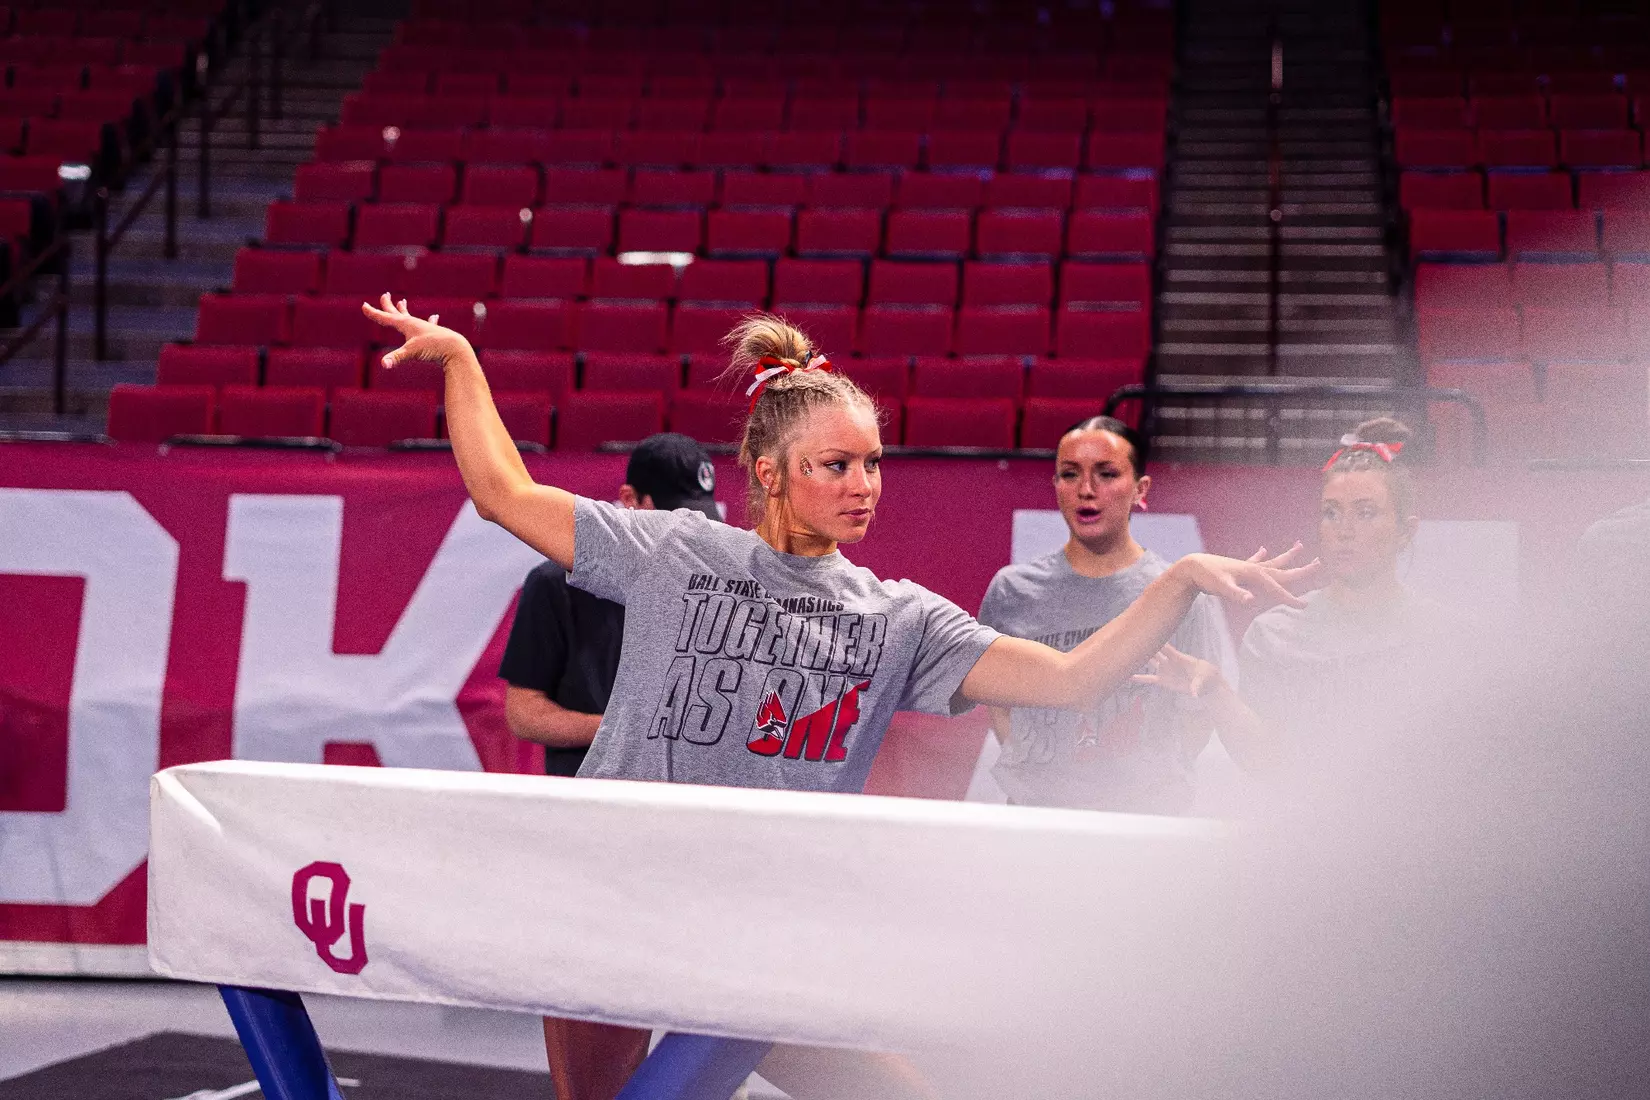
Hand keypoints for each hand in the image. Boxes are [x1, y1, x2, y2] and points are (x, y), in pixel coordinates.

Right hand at [361, 293, 472, 369]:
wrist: (455, 349)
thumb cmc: (433, 348)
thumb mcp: (412, 353)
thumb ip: (396, 358)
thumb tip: (383, 364)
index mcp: (406, 324)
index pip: (385, 318)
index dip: (373, 313)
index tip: (364, 305)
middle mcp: (415, 323)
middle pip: (397, 313)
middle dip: (388, 305)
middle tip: (385, 295)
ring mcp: (425, 328)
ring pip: (411, 317)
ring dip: (404, 310)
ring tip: (402, 302)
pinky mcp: (434, 335)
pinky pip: (430, 324)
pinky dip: (430, 321)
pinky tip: (434, 317)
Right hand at [1133, 643, 1222, 699]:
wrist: (1207, 684)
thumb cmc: (1207, 676)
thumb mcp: (1205, 679)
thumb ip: (1198, 686)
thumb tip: (1195, 694)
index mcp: (1179, 658)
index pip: (1167, 648)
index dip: (1158, 642)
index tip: (1148, 634)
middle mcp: (1169, 661)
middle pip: (1155, 651)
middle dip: (1146, 645)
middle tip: (1132, 638)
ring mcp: (1165, 670)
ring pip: (1150, 661)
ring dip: (1140, 657)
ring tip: (1126, 652)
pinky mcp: (1163, 680)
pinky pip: (1148, 678)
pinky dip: (1138, 677)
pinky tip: (1127, 676)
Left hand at [1173, 542, 1322, 610]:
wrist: (1192, 567)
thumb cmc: (1206, 577)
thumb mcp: (1221, 588)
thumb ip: (1237, 594)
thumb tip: (1251, 600)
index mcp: (1254, 574)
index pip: (1277, 588)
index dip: (1290, 599)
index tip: (1305, 605)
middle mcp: (1254, 568)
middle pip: (1283, 570)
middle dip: (1302, 569)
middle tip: (1320, 562)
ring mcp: (1247, 567)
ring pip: (1273, 562)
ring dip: (1287, 556)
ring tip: (1300, 545)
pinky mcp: (1239, 568)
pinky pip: (1254, 561)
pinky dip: (1260, 556)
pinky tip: (1264, 549)